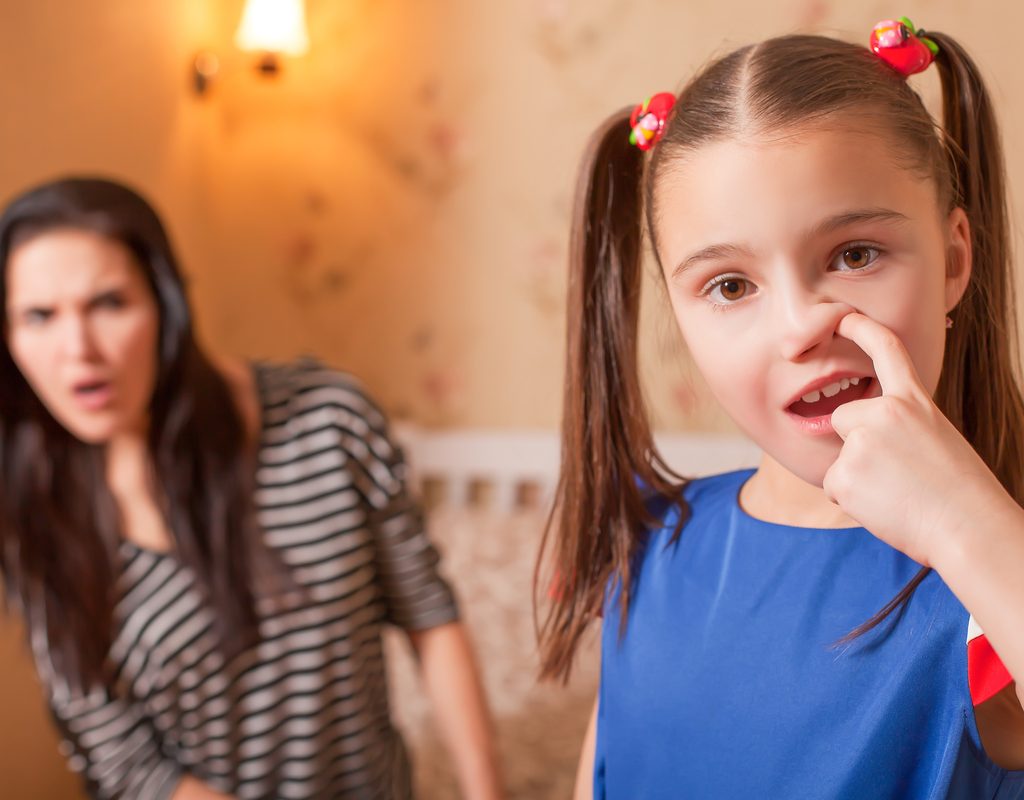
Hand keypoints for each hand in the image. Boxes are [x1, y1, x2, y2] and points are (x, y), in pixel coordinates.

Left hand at [823, 313, 1010, 566]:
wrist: (968, 528)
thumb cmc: (959, 494)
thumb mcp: (935, 439)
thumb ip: (899, 427)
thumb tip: (864, 439)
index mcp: (914, 402)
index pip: (887, 352)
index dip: (862, 329)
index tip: (843, 317)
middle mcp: (884, 414)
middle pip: (842, 418)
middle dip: (854, 443)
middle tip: (895, 474)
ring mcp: (861, 443)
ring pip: (838, 458)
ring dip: (857, 477)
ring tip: (896, 493)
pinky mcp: (844, 475)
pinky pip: (833, 486)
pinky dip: (851, 500)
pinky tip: (884, 507)